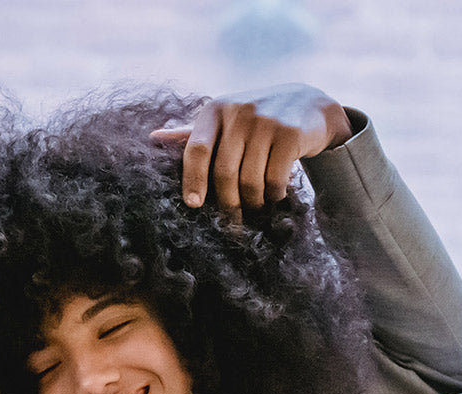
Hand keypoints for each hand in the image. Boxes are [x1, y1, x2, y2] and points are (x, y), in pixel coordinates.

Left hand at [151, 83, 354, 219]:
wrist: (309, 104)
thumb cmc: (257, 118)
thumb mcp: (226, 119)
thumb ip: (194, 133)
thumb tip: (153, 137)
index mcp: (216, 110)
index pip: (196, 149)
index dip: (193, 179)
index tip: (193, 205)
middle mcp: (239, 112)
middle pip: (224, 172)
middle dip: (227, 203)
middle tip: (232, 222)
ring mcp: (266, 121)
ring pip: (251, 179)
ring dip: (253, 202)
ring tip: (257, 205)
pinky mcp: (291, 134)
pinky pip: (275, 179)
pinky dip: (274, 194)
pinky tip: (276, 194)